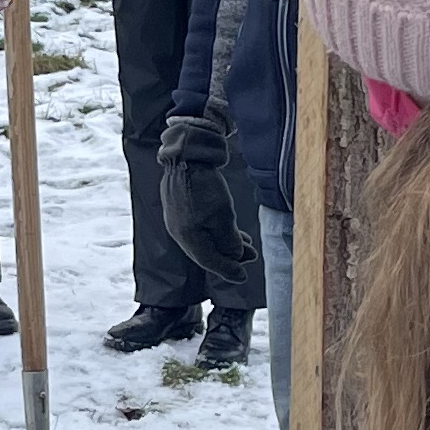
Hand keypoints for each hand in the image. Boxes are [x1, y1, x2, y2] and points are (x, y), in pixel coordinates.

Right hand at [158, 107, 256, 286]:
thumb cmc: (203, 184)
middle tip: (250, 258)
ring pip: (205, 239)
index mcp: (188, 237)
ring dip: (226, 243)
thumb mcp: (223, 216)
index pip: (210, 262)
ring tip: (245, 244)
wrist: (186, 154)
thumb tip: (235, 256)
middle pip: (207, 252)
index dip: (228, 270)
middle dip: (230, 256)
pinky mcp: (182, 207)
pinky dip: (217, 231)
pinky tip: (230, 229)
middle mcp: (180, 232)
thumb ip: (229, 240)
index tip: (243, 276)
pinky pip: (202, 227)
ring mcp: (179, 219)